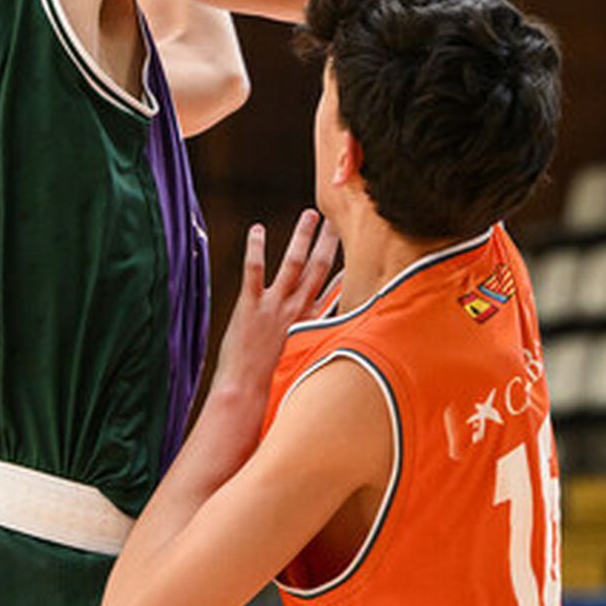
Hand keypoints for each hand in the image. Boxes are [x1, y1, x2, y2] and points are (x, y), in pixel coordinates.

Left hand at [208, 208, 339, 419]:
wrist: (247, 391)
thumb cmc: (268, 380)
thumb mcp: (296, 358)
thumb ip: (309, 341)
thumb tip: (317, 334)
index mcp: (310, 324)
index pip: (333, 291)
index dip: (346, 270)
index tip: (358, 251)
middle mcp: (297, 311)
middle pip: (320, 269)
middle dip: (329, 243)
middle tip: (336, 220)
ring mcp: (274, 307)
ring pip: (294, 264)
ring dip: (303, 237)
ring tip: (311, 214)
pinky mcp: (250, 306)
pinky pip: (254, 271)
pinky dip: (256, 249)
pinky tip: (257, 229)